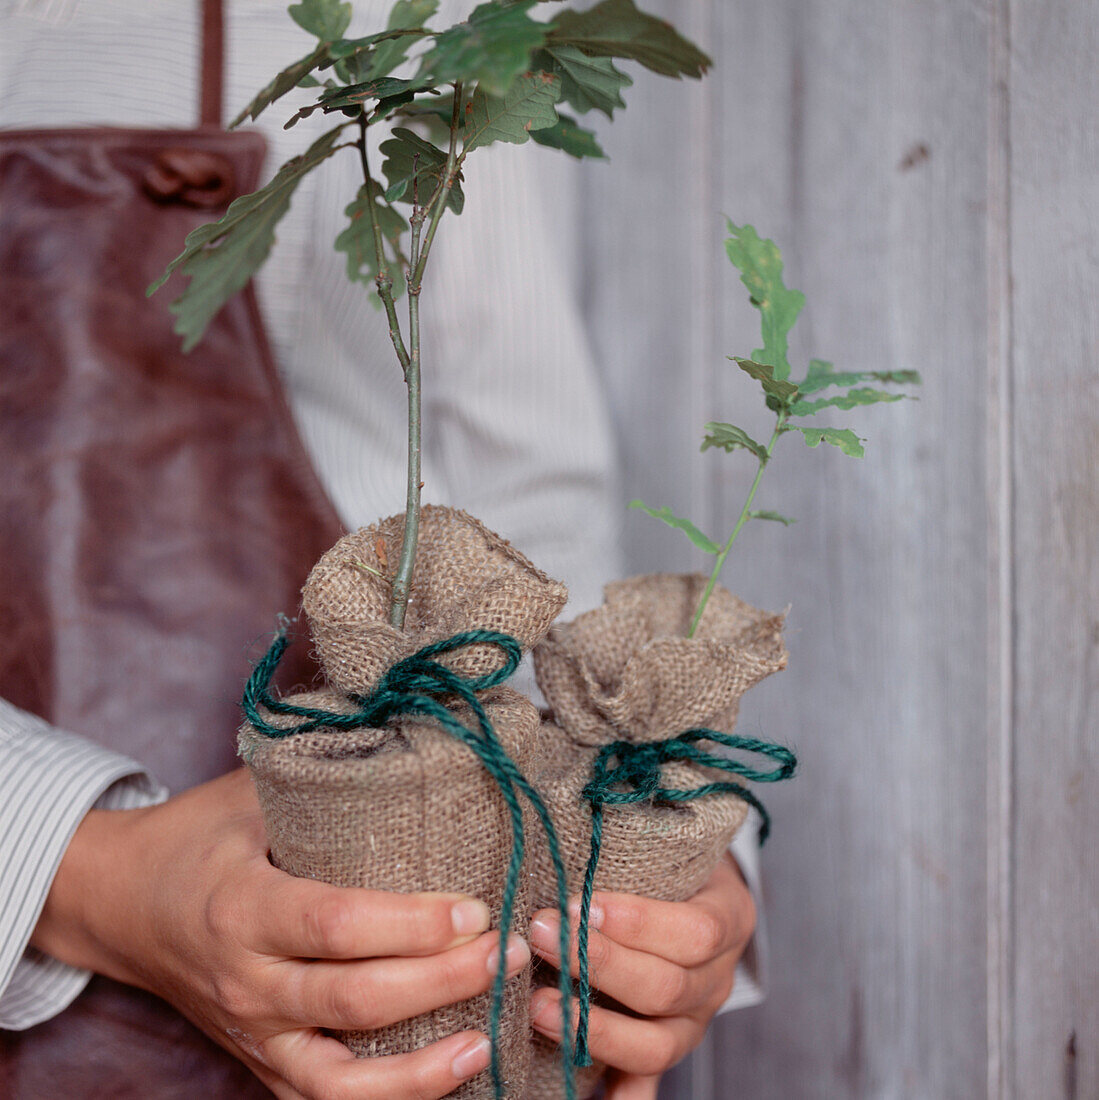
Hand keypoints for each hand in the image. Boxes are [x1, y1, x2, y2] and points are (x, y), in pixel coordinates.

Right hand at [31, 768, 529, 1099]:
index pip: (337, 926)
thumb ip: (327, 774)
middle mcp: (245, 982)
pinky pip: (325, 1099)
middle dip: (444, 981)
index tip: (476, 907)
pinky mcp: (260, 1063)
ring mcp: (251, 1034)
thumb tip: (417, 738)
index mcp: (242, 906)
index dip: (413, 924)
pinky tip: (448, 1070)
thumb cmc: (200, 837)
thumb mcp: (251, 794)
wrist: (122, 903)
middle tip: (509, 950)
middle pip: (355, 1000)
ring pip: (342, 1080)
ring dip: (424, 1065)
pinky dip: (390, 1096)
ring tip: (489, 1036)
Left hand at [527, 854, 753, 1098]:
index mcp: (727, 919)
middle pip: (667, 989)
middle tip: (540, 935)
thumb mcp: (674, 841)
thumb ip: (636, 841)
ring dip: (592, 1028)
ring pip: (654, 1046)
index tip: (580, 904)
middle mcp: (715, 981)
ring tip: (538, 1004)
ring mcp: (692, 1024)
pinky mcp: (665, 1050)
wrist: (702, 893)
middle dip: (597, 964)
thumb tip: (578, 825)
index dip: (638, 923)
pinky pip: (648, 1086)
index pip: (696, 933)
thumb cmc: (675, 861)